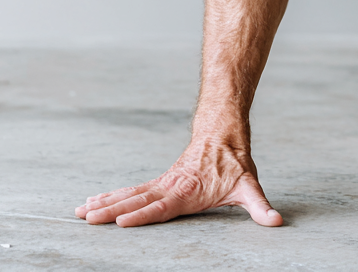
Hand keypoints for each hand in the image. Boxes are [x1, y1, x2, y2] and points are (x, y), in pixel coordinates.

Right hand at [75, 138, 282, 227]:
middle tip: (87, 219)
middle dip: (112, 211)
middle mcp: (170, 187)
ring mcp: (162, 184)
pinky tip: (92, 203)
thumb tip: (277, 221)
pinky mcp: (158, 183)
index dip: (143, 216)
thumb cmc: (235, 165)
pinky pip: (131, 191)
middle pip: (138, 201)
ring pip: (129, 194)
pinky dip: (110, 197)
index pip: (162, 207)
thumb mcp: (250, 186)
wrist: (224, 134)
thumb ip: (261, 207)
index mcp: (188, 192)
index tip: (121, 222)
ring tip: (80, 212)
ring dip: (105, 203)